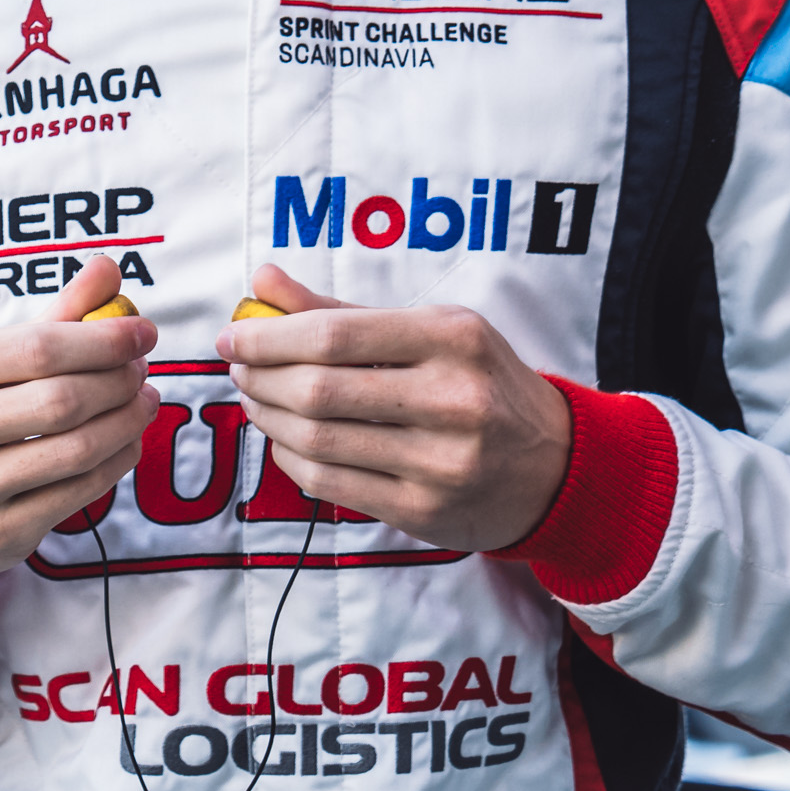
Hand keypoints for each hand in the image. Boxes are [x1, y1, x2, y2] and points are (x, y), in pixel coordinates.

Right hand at [0, 253, 162, 573]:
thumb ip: (52, 315)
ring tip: (144, 402)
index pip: (38, 348)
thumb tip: (109, 267)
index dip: (104, 339)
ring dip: (126, 423)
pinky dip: (116, 462)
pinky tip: (127, 442)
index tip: (144, 333)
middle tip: (141, 371)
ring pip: (74, 450)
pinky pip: (76, 493)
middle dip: (118, 381)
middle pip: (60, 400)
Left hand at [217, 262, 569, 552]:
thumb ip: (342, 309)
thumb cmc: (483, 384)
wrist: (557, 466)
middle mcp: (454, 399)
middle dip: (260, 376)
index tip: (232, 335)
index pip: (333, 335)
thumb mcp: (433, 330)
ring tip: (256, 399)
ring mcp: (441, 461)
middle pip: (317, 389)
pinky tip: (285, 441)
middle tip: (239, 368)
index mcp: (454, 338)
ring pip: (317, 440)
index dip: (267, 336)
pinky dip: (291, 459)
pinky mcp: (425, 510)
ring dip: (268, 417)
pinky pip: (330, 484)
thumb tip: (262, 280)